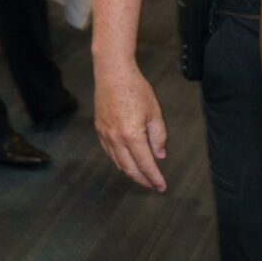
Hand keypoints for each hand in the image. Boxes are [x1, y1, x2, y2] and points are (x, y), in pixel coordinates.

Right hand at [93, 60, 167, 191]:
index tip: (162, 186)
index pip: (146, 164)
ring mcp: (106, 135)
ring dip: (131, 172)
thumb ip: (159, 136)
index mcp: (132, 135)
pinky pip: (110, 153)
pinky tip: (127, 161)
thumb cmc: (136, 89)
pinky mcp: (100, 130)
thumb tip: (160, 156)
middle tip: (153, 186)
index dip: (155, 178)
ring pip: (118, 162)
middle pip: (130, 168)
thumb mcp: (154, 112)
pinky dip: (120, 161)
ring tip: (142, 176)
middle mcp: (116, 139)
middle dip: (142, 180)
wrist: (113, 73)